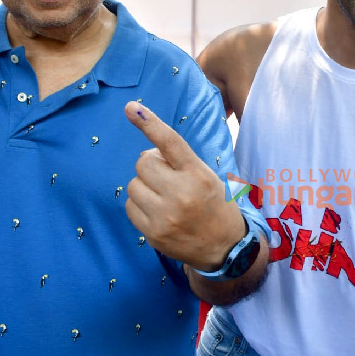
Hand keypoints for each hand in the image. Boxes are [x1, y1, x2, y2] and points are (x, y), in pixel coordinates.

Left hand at [124, 101, 245, 269]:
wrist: (224, 248)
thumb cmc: (216, 205)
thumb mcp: (208, 177)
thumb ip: (180, 163)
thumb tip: (145, 154)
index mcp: (198, 174)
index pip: (170, 142)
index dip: (149, 123)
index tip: (131, 107)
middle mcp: (181, 193)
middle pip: (143, 164)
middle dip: (150, 167)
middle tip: (164, 177)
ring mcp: (165, 215)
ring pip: (133, 185)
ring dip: (143, 186)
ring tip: (162, 196)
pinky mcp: (153, 233)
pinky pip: (130, 207)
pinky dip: (139, 204)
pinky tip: (156, 210)